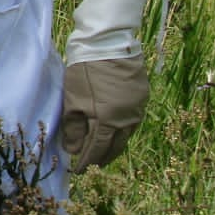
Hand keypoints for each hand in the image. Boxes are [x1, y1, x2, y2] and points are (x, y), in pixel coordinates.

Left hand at [60, 56, 149, 172]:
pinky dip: (121, 130)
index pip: (97, 150)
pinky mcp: (142, 98)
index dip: (86, 161)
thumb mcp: (73, 100)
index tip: (77, 170)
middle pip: (115, 147)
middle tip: (91, 163)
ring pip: (126, 135)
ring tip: (102, 150)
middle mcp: (127, 120)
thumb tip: (72, 150)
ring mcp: (138, 109)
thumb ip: (73, 128)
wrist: (108, 44)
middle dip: (102, 157)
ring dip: (113, 144)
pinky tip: (114, 130)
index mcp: (109, 121)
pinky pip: (132, 122)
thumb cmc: (85, 71)